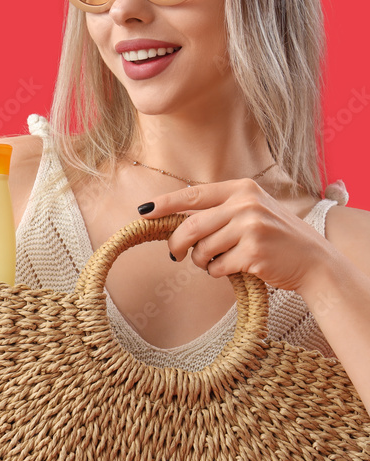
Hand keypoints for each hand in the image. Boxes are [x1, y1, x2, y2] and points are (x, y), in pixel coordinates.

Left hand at [136, 179, 334, 291]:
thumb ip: (220, 210)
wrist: (315, 261)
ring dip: (201, 262)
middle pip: (190, 225)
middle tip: (175, 254)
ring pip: (202, 249)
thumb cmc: (276, 236)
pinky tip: (232, 270)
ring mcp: (251, 227)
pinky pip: (217, 267)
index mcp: (242, 188)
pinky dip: (217, 272)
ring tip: (214, 262)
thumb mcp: (252, 210)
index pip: (193, 194)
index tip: (144, 211)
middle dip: (177, 243)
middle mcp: (246, 204)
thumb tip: (175, 219)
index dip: (165, 204)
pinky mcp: (254, 253)